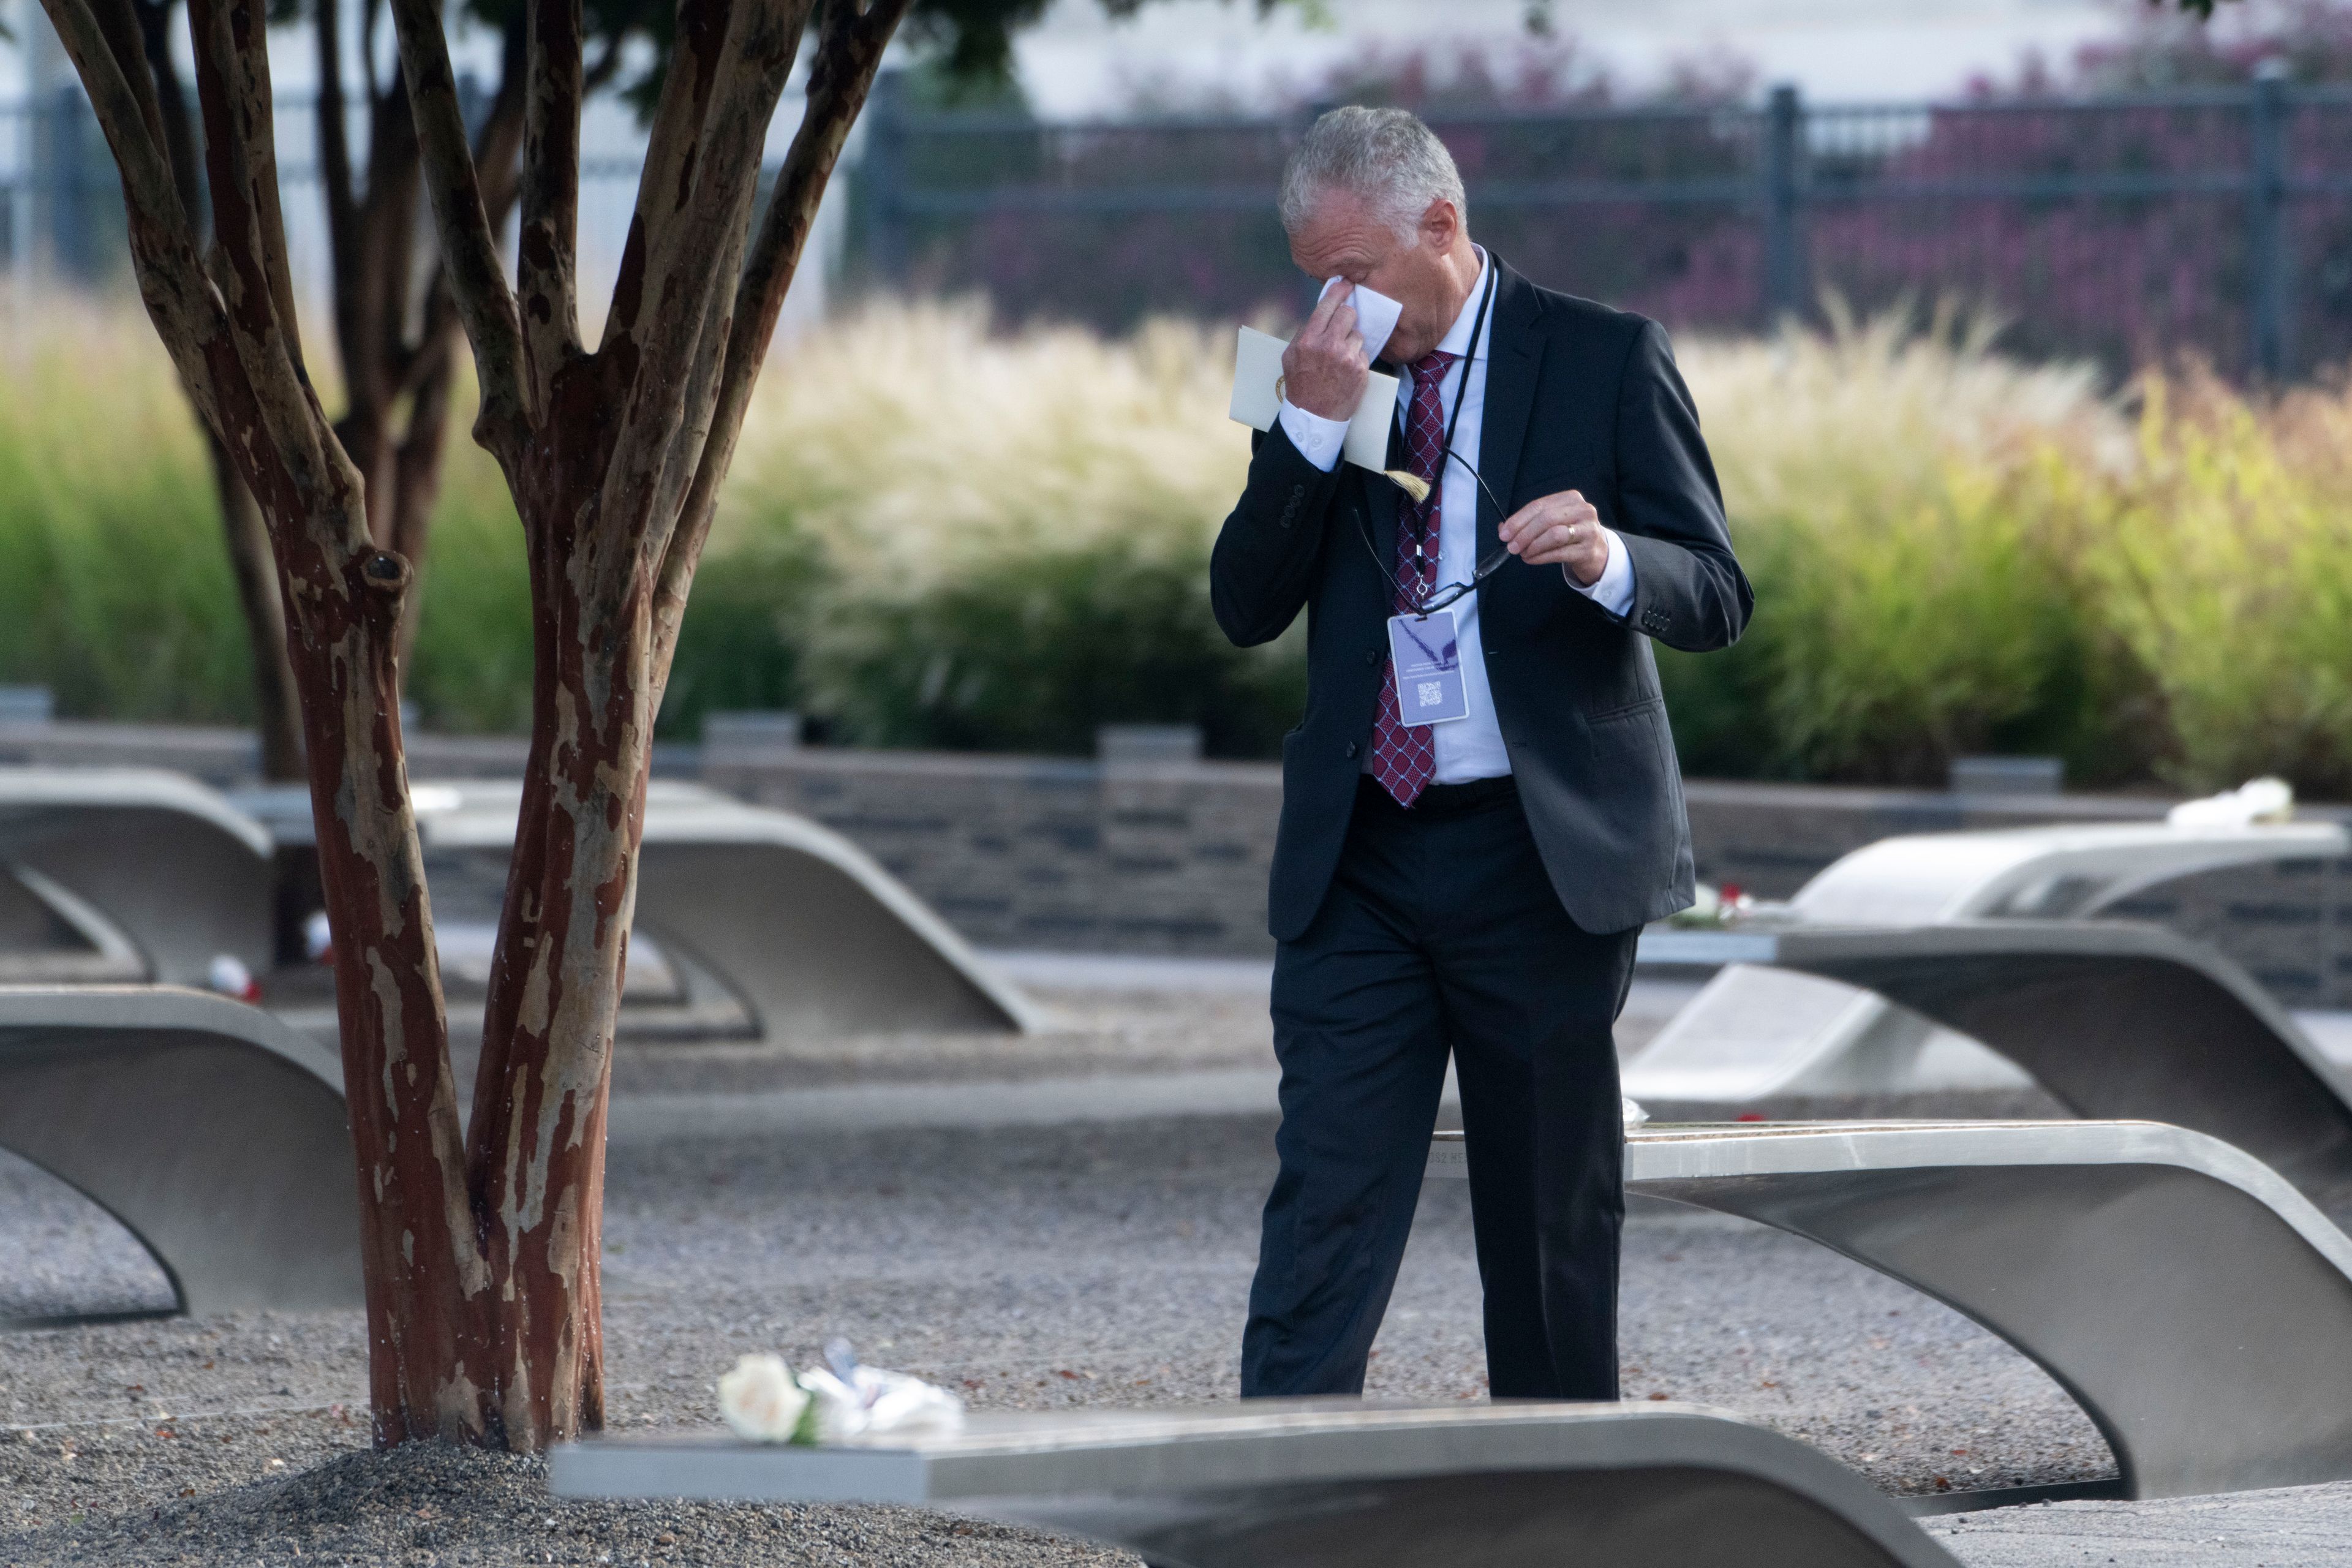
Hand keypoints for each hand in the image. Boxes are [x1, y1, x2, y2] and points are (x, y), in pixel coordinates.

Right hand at [1280, 286, 1368, 420]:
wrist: (1313, 416)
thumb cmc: (1301, 385)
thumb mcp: (1291, 356)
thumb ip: (1304, 332)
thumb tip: (1321, 311)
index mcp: (1308, 339)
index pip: (1327, 305)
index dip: (1338, 291)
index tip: (1345, 284)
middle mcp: (1328, 345)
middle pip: (1348, 314)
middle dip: (1346, 317)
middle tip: (1342, 327)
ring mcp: (1346, 357)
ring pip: (1357, 334)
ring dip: (1351, 342)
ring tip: (1340, 359)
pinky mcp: (1360, 369)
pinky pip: (1362, 353)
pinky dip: (1356, 359)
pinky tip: (1346, 371)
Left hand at [1499, 490, 1608, 584]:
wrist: (1597, 552)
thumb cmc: (1571, 534)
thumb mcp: (1554, 522)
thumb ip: (1530, 521)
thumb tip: (1503, 528)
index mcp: (1570, 498)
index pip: (1539, 506)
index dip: (1518, 520)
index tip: (1504, 533)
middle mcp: (1583, 510)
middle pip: (1546, 519)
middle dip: (1524, 534)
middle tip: (1511, 547)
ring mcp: (1588, 530)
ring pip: (1554, 535)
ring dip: (1533, 546)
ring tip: (1522, 553)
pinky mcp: (1588, 550)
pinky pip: (1560, 553)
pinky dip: (1541, 557)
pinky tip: (1531, 559)